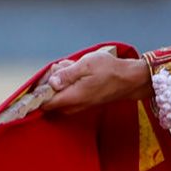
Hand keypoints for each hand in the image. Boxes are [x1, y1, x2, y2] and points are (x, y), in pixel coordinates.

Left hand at [38, 48, 152, 113]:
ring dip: (61, 84)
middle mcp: (76, 105)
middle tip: (61, 69)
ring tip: (72, 69)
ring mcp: (82, 106)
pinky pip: (70, 97)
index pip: (45, 104)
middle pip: (51, 101)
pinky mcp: (87, 102)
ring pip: (61, 98)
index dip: (38, 94)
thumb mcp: (86, 64)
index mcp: (73, 97)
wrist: (132, 80)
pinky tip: (79, 74)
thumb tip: (51, 82)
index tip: (41, 81)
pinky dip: (69, 86)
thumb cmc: (111, 70)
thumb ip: (67, 74)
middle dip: (50, 85)